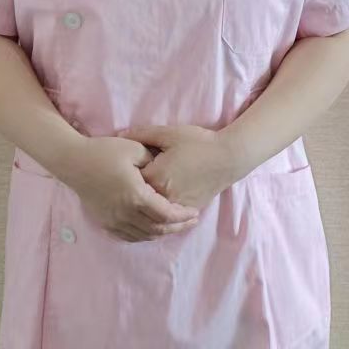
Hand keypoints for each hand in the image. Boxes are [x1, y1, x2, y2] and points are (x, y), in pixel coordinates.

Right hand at [57, 135, 200, 243]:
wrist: (73, 161)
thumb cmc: (104, 151)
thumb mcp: (134, 149)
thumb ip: (153, 160)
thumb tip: (164, 170)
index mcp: (135, 195)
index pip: (166, 214)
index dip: (182, 216)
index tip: (195, 212)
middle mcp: (125, 213)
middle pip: (157, 229)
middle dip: (177, 227)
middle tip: (190, 222)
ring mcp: (113, 220)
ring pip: (144, 235)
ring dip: (161, 232)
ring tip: (174, 225)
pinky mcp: (104, 222)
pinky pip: (128, 236)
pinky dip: (144, 234)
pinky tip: (151, 227)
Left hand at [115, 123, 237, 211]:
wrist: (227, 157)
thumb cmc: (198, 143)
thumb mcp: (169, 134)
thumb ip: (143, 134)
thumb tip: (120, 135)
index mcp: (156, 177)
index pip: (130, 181)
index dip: (125, 173)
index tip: (124, 167)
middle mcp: (164, 197)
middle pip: (139, 198)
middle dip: (133, 189)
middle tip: (129, 179)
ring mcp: (176, 207)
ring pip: (152, 210)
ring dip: (145, 202)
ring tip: (141, 190)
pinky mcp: (187, 210)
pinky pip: (166, 215)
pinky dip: (159, 209)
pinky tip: (156, 200)